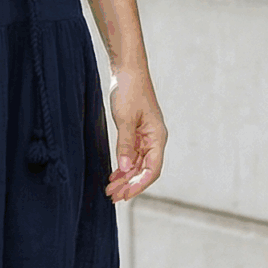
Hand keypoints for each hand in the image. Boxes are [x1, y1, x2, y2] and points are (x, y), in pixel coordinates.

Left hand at [106, 67, 165, 201]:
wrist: (128, 70)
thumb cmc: (130, 90)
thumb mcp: (125, 119)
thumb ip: (125, 144)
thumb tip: (126, 168)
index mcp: (157, 137)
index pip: (152, 170)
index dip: (139, 185)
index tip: (124, 195)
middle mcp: (154, 140)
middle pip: (144, 170)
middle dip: (129, 185)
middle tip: (112, 196)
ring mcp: (146, 137)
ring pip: (137, 165)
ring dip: (125, 178)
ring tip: (110, 189)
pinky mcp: (136, 132)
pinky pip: (132, 155)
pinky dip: (123, 166)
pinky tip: (114, 174)